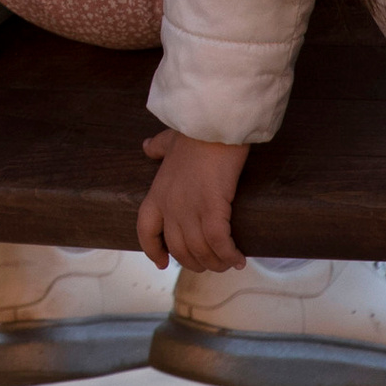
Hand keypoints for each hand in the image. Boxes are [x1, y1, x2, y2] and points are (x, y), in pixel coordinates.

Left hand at [139, 127, 248, 270]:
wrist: (212, 122)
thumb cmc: (194, 131)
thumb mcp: (169, 140)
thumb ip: (157, 147)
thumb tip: (146, 147)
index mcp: (157, 193)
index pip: (145, 231)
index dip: (152, 250)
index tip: (162, 263)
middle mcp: (170, 207)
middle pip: (178, 249)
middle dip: (194, 262)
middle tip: (211, 263)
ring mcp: (189, 209)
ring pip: (199, 251)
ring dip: (215, 263)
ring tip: (229, 263)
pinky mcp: (212, 207)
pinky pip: (218, 243)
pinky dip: (229, 255)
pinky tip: (240, 258)